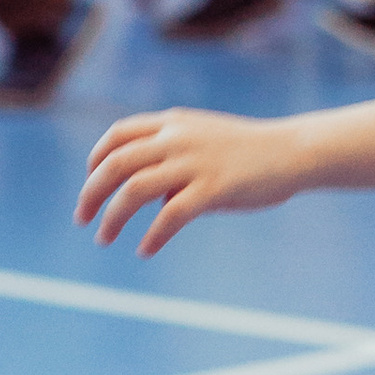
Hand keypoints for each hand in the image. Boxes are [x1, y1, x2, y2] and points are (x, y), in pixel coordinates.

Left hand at [75, 106, 308, 256]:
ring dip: (112, 217)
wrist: (292, 151)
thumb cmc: (249, 152)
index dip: (96, 158)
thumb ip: (173, 163)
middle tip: (81, 218)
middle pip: (115, 164)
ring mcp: (194, 163)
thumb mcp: (204, 144)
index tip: (90, 181)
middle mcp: (176, 139)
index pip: (118, 135)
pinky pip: (171, 216)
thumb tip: (153, 199)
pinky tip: (145, 250)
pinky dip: (153, 236)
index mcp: (172, 124)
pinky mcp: (213, 188)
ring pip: (134, 190)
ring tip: (104, 238)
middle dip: (91, 193)